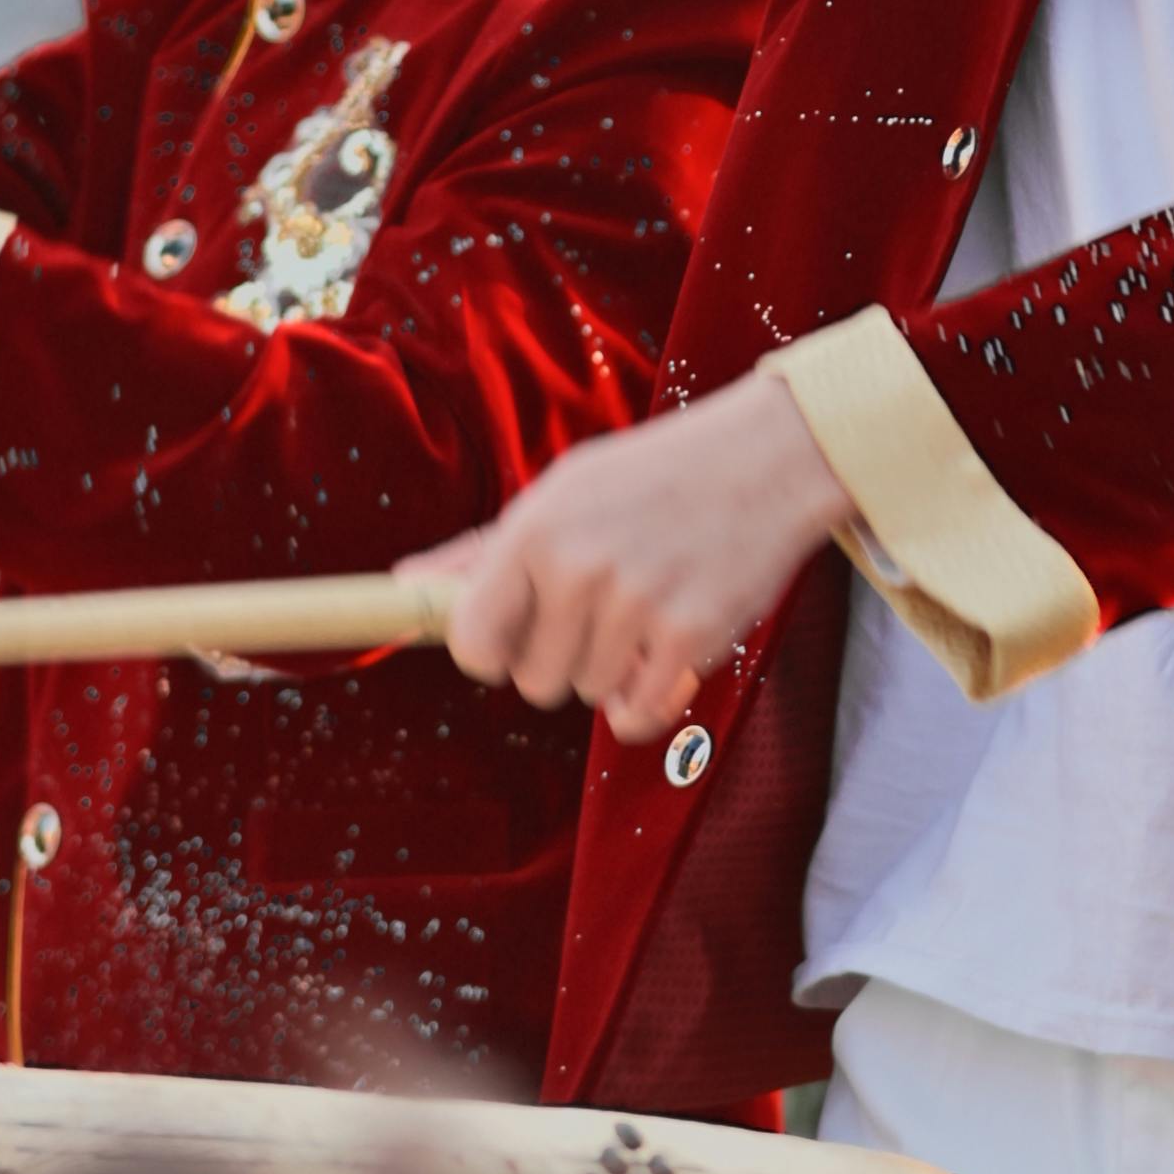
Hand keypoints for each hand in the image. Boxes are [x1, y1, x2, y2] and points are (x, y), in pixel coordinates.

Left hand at [431, 370, 855, 744]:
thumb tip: (403, 584)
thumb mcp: (563, 491)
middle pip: (533, 679)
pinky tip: (668, 648)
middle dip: (561, 657)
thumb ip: (482, 549)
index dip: (490, 650)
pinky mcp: (691, 637)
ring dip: (613, 669)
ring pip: (587, 694)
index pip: (472, 641)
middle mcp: (579, 568)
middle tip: (602, 607)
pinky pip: (638, 715)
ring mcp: (636, 605)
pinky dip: (650, 697)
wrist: (770, 457)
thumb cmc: (655, 475)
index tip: (515, 637)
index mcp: (537, 528)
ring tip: (645, 608)